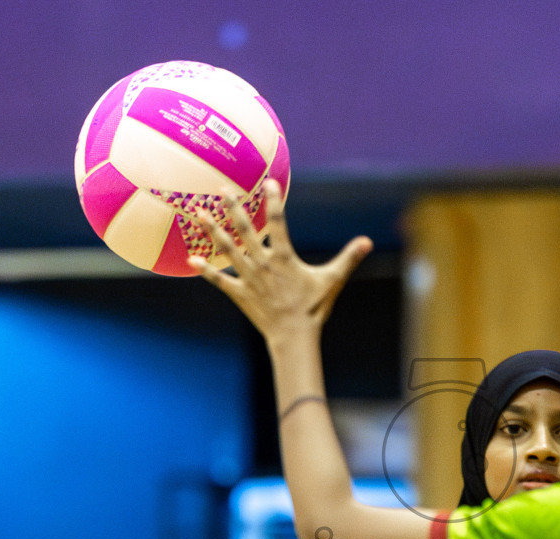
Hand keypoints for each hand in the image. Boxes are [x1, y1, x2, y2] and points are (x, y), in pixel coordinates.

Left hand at [188, 181, 372, 344]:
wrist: (295, 336)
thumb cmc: (314, 307)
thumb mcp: (332, 280)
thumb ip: (348, 258)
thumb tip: (368, 242)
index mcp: (284, 257)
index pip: (277, 223)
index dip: (273, 201)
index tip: (269, 182)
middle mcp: (263, 263)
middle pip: (244, 230)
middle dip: (233, 208)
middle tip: (221, 189)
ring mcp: (249, 278)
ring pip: (227, 250)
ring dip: (212, 231)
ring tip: (199, 214)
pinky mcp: (240, 294)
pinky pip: (220, 281)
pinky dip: (205, 271)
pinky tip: (191, 260)